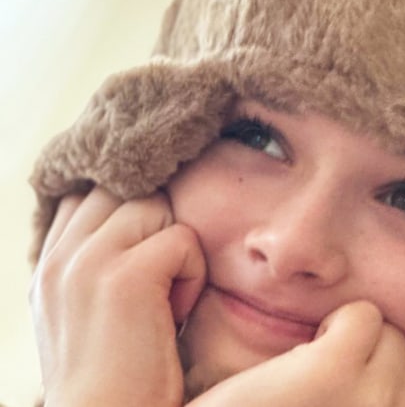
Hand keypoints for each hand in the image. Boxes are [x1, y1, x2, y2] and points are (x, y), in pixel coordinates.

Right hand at [29, 187, 205, 406]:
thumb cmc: (118, 376)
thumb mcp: (88, 312)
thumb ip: (97, 262)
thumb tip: (140, 215)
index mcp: (49, 266)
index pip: (88, 193)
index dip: (128, 208)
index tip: (150, 245)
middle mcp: (60, 258)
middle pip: (124, 190)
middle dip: (156, 223)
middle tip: (162, 277)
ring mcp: (87, 263)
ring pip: (154, 205)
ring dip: (176, 246)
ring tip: (168, 297)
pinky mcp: (125, 277)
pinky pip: (181, 238)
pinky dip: (192, 272)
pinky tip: (176, 313)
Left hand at [188, 300, 404, 406]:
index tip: (386, 399)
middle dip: (391, 367)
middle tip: (346, 382)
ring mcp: (374, 401)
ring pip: (395, 336)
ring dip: (363, 343)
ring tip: (324, 366)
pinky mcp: (330, 373)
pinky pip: (362, 317)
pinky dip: (340, 327)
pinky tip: (306, 353)